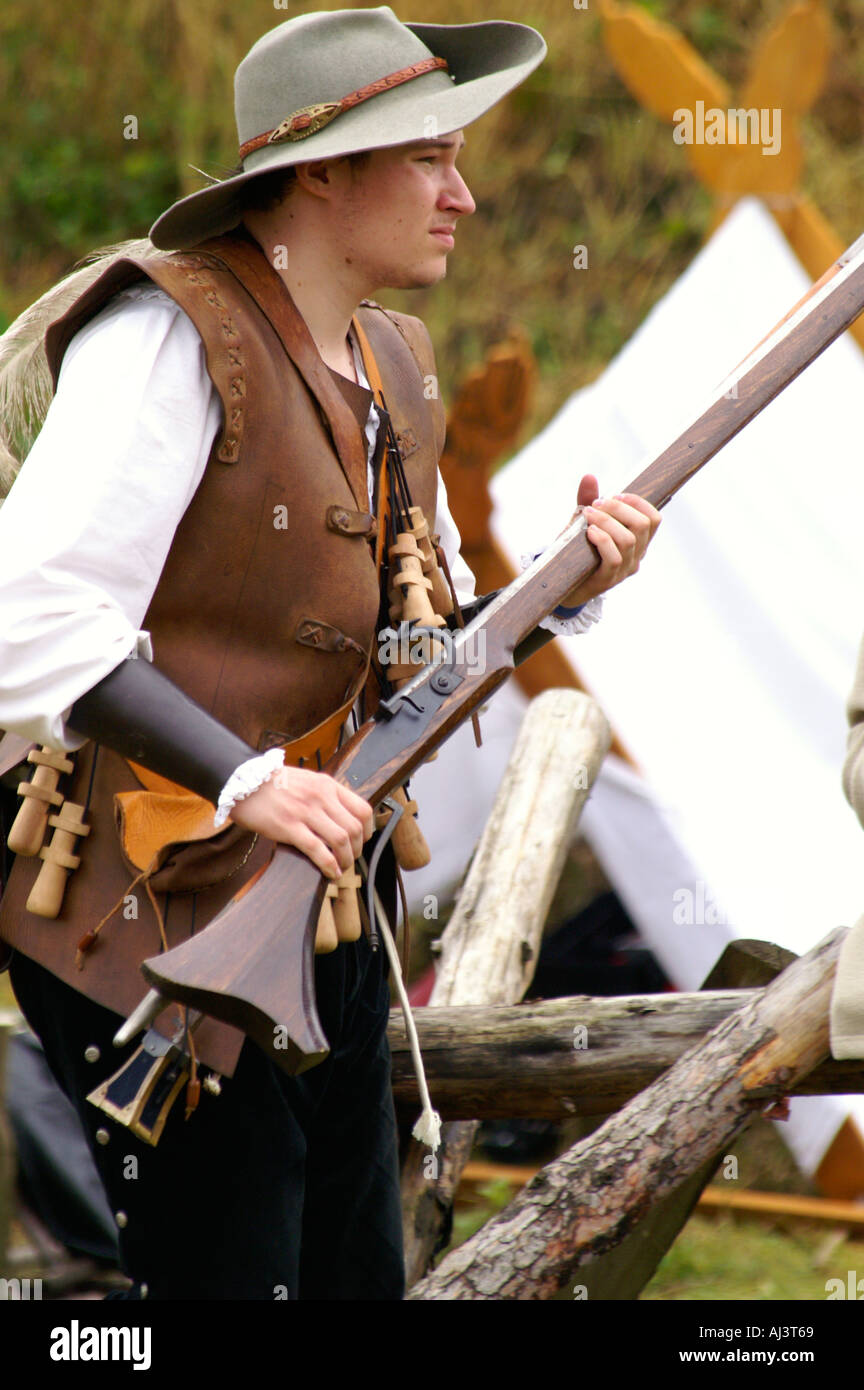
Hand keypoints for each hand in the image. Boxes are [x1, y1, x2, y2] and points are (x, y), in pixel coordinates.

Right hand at [228, 766, 373, 951]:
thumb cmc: (273, 784)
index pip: (362, 809)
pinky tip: (330, 873)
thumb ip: (324, 796)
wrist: (243, 780)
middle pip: (355, 828)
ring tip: (341, 868)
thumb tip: (338, 818)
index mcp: (327, 785)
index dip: (368, 830)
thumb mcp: (306, 781)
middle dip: (357, 849)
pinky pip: (317, 849)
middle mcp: (321, 797)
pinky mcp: (289, 826)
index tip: (362, 841)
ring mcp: (305, 811)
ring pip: (340, 840)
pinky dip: (328, 865)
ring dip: (345, 859)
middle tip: (351, 858)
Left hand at [559, 474, 660, 608]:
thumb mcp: (585, 523)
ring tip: (588, 515)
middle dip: (618, 508)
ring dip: (607, 521)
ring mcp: (625, 569)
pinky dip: (603, 539)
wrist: (565, 584)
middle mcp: (637, 555)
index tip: (615, 495)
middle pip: (642, 525)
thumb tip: (589, 476)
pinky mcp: (609, 579)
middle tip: (596, 504)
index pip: (654, 518)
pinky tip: (590, 532)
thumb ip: (588, 501)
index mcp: (638, 541)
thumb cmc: (579, 551)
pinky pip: (614, 557)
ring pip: (628, 539)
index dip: (638, 502)